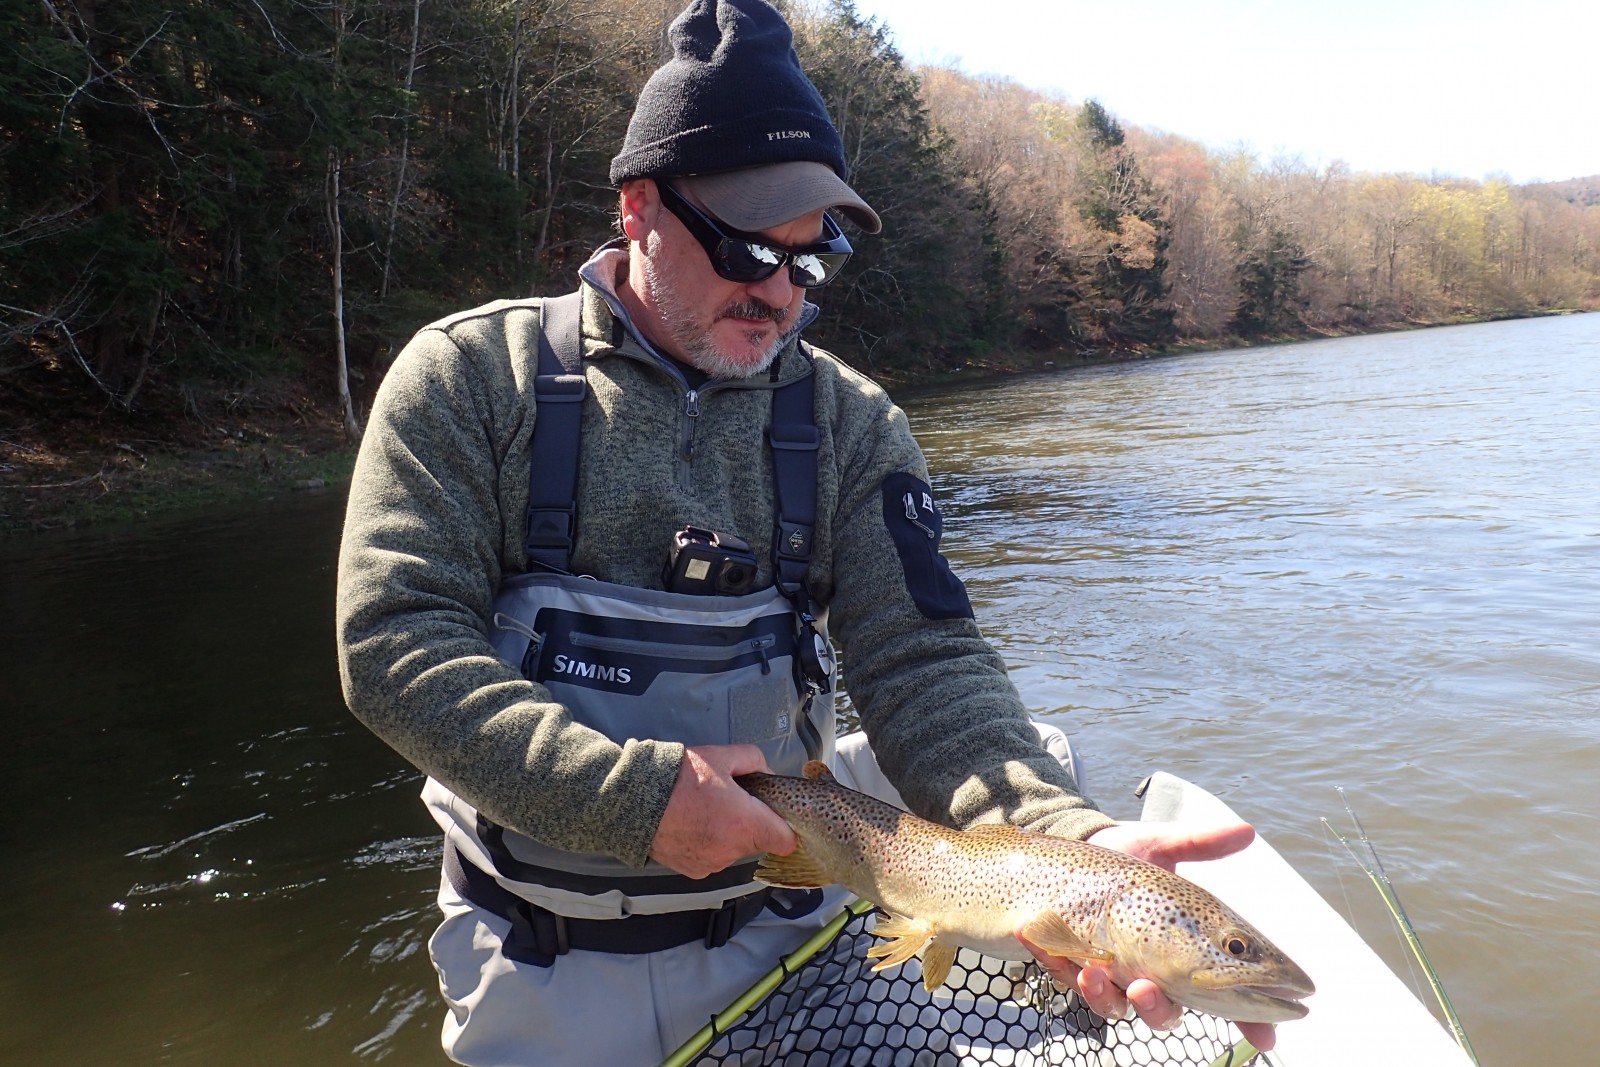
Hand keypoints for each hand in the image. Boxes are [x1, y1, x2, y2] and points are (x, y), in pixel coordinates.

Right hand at [648, 744, 797, 878]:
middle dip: (750, 823)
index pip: (786, 841)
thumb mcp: (721, 756)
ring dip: (727, 833)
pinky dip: (707, 843)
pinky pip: (712, 857)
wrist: (635, 799)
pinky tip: (691, 823)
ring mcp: (711, 863)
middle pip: (758, 842)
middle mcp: (731, 850)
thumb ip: (753, 760)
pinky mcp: (693, 870)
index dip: (784, 826)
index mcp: (745, 823)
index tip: (774, 814)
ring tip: (705, 809)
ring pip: (733, 850)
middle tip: (731, 800)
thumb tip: (766, 772)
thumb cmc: (677, 778)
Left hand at [1020, 820, 1276, 1051]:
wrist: (1068, 847)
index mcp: (1182, 950)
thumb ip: (1199, 844)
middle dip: (1157, 1009)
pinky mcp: (1071, 964)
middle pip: (1165, 1011)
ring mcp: (1110, 972)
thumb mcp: (1159, 845)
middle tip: (1145, 988)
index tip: (1268, 1034)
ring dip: (1104, 996)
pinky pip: (1065, 980)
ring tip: (1094, 972)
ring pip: (1115, 1007)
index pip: (1223, 994)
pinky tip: (1045, 944)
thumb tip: (1246, 830)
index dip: (1250, 1017)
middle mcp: (1150, 969)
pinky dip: (1056, 966)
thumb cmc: (1120, 854)